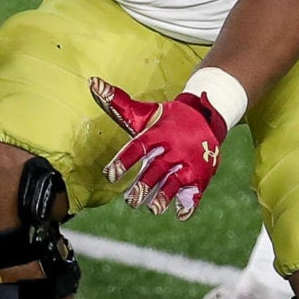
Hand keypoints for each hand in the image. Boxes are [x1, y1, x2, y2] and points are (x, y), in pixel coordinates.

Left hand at [92, 78, 228, 218]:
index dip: (123, 161)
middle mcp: (173, 148)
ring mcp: (189, 162)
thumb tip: (92, 83)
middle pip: (156, 170)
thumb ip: (117, 102)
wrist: (205, 115)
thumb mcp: (143, 112)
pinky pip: (196, 192)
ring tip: (152, 208)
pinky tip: (180, 215)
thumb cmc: (165, 119)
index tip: (110, 175)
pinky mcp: (200, 174)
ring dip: (164, 197)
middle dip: (143, 186)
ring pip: (175, 183)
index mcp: (157, 134)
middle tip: (130, 201)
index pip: (138, 147)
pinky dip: (189, 205)